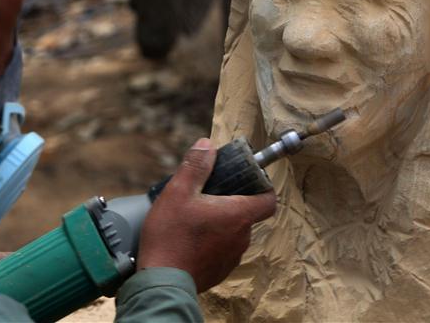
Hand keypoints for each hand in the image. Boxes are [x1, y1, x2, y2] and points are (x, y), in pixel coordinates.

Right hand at [138, 138, 276, 292]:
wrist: (161, 283)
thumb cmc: (171, 236)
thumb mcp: (178, 192)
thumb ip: (196, 166)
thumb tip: (207, 145)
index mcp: (239, 215)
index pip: (269, 199)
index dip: (262, 187)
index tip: (245, 180)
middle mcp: (242, 237)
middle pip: (247, 213)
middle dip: (231, 202)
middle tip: (206, 195)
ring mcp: (232, 257)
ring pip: (233, 232)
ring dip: (220, 223)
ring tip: (193, 218)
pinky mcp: (219, 272)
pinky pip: (222, 250)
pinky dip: (211, 243)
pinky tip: (189, 239)